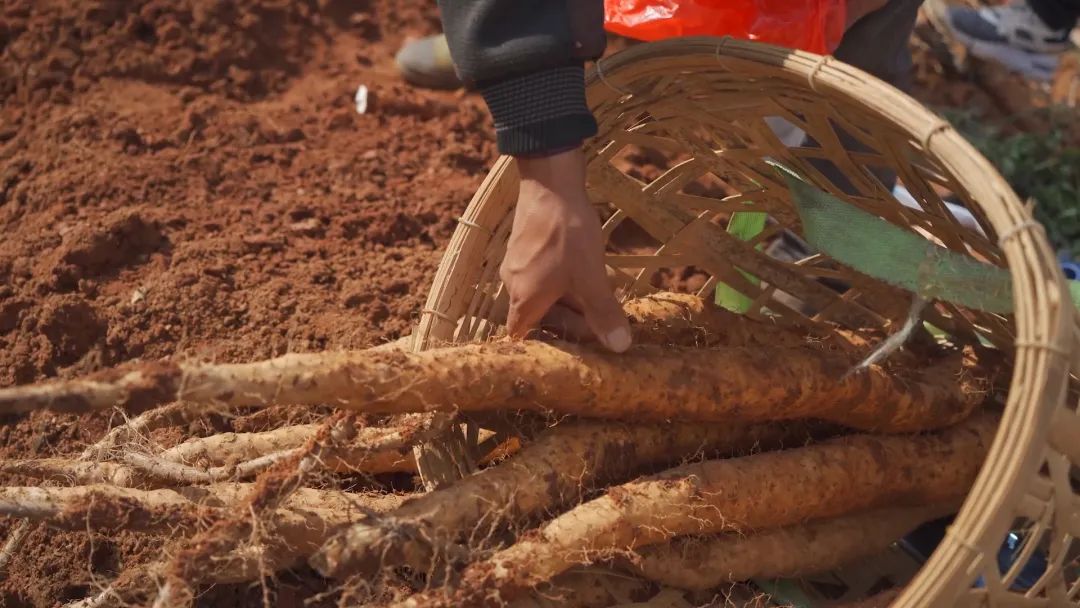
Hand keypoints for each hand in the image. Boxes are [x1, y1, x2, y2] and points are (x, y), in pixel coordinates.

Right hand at [500, 147, 631, 352]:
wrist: (550, 183)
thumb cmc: (567, 234)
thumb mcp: (591, 277)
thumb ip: (603, 313)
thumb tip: (620, 347)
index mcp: (524, 300)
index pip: (522, 337)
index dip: (544, 348)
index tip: (572, 351)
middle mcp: (513, 286)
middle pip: (538, 317)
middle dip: (570, 322)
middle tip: (603, 322)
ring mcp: (517, 265)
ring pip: (543, 295)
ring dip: (570, 301)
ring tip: (601, 299)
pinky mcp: (525, 247)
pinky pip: (543, 275)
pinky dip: (564, 282)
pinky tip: (588, 273)